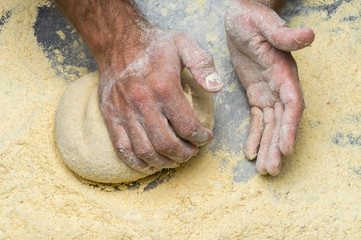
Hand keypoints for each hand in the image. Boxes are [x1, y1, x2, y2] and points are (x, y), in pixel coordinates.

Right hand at [98, 27, 222, 173]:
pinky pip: (122, 148)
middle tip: (193, 151)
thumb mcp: (184, 43)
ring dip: (165, 161)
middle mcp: (143, 103)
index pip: (187, 126)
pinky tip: (150, 165)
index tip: (206, 137)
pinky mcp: (111, 117)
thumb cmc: (153, 45)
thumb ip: (203, 64)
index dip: (201, 137)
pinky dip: (137, 163)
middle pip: (167, 144)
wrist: (117, 41)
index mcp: (164, 87)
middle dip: (185, 154)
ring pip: (146, 151)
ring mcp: (125, 112)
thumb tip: (217, 87)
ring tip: (176, 159)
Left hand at [225, 0, 314, 174]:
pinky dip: (255, 135)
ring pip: (271, 124)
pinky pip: (258, 118)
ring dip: (268, 146)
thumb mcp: (264, 24)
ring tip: (264, 169)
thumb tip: (309, 35)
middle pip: (282, 121)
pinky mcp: (256, 92)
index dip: (290, 127)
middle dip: (277, 146)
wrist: (239, 16)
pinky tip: (251, 152)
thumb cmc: (251, 17)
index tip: (286, 149)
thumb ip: (284, 35)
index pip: (292, 104)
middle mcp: (280, 85)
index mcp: (284, 72)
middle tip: (271, 170)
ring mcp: (269, 91)